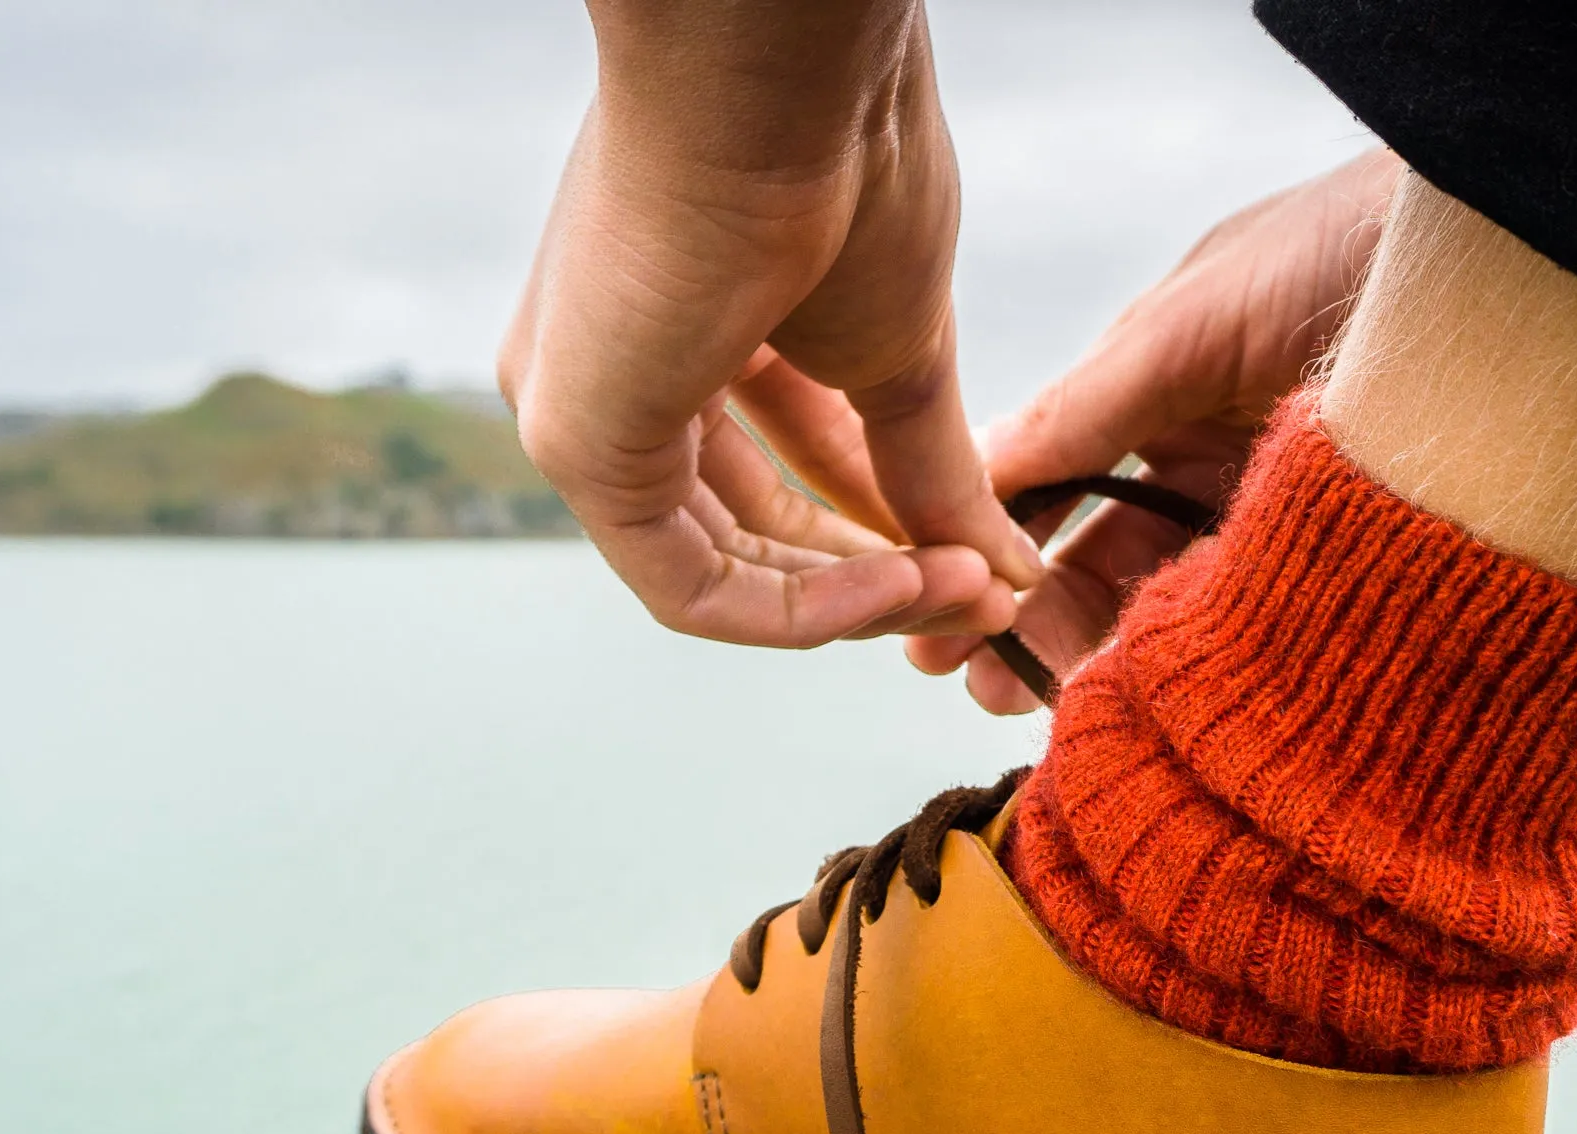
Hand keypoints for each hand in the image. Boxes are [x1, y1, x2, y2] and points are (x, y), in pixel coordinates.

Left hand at [499, 0, 1039, 649]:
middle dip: (876, 572)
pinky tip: (897, 589)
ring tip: (962, 589)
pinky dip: (797, 609)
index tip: (985, 556)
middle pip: (747, 524)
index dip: (887, 526)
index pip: (780, 463)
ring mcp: (582, 405)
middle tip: (984, 591)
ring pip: (717, 567)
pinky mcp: (576, 445)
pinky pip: (685, 583)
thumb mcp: (901, 345)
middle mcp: (613, 364)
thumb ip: (931, 465)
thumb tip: (999, 567)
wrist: (783, 80)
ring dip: (853, 600)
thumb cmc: (842, 163)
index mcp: (681, 317)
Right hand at [909, 149, 1403, 711]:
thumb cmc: (1343, 250)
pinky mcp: (1337, 561)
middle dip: (1033, 624)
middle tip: (979, 685)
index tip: (941, 626)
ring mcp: (1274, 515)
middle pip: (1099, 560)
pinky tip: (1144, 694)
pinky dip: (1193, 662)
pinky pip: (1250, 626)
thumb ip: (1087, 402)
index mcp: (1161, 388)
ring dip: (1100, 654)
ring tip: (1042, 705)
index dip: (993, 554)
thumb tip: (980, 467)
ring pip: (1166, 605)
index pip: (1053, 488)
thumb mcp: (1193, 321)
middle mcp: (1209, 456)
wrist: (1510, 271)